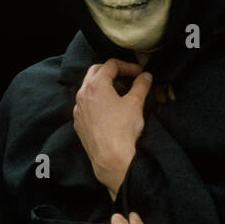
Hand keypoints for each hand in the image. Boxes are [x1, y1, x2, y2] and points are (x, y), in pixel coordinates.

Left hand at [73, 59, 151, 199]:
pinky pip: (86, 105)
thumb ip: (141, 85)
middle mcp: (82, 94)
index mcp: (96, 85)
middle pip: (95, 72)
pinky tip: (109, 110)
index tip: (139, 73)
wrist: (111, 158)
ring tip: (119, 93)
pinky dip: (97, 101)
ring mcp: (78, 109)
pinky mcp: (78, 123)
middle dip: (112, 71)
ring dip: (103, 86)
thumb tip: (146, 76)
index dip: (127, 66)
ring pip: (88, 89)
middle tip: (127, 77)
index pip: (110, 65)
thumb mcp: (136, 103)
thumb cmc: (123, 129)